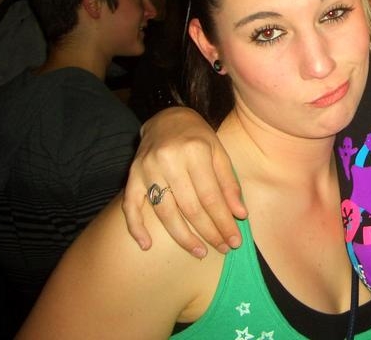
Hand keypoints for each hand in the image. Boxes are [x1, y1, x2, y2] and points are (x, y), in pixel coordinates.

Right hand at [121, 107, 246, 257]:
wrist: (167, 119)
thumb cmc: (198, 138)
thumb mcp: (219, 153)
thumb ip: (229, 183)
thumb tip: (240, 215)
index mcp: (195, 151)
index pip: (211, 196)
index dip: (223, 222)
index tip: (234, 241)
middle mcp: (169, 159)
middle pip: (190, 207)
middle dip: (208, 232)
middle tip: (222, 249)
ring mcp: (147, 168)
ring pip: (164, 212)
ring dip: (182, 237)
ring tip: (199, 251)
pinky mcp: (131, 175)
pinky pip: (130, 206)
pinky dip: (136, 228)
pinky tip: (147, 246)